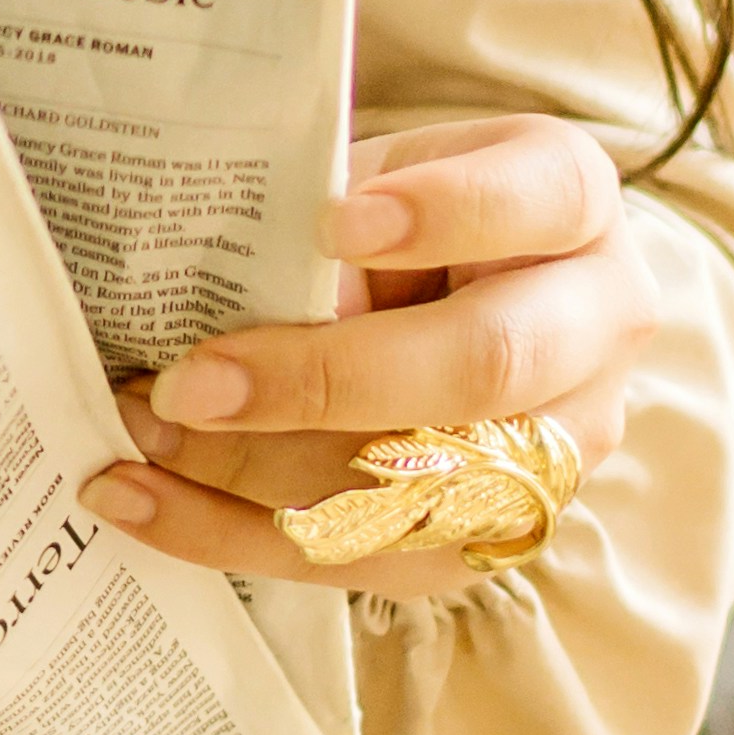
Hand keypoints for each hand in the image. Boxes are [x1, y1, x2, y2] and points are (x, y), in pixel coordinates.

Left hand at [80, 114, 656, 594]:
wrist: (459, 297)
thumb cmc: (399, 217)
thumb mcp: (372, 177)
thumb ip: (311, 213)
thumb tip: (193, 284)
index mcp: (576, 203)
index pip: (537, 200)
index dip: (444, 213)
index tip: (333, 221)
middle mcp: (596, 329)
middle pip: (487, 367)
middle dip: (326, 380)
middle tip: (193, 380)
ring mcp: (561, 449)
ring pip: (424, 487)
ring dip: (258, 470)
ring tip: (140, 431)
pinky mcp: (490, 538)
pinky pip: (362, 557)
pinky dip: (232, 533)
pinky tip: (137, 498)